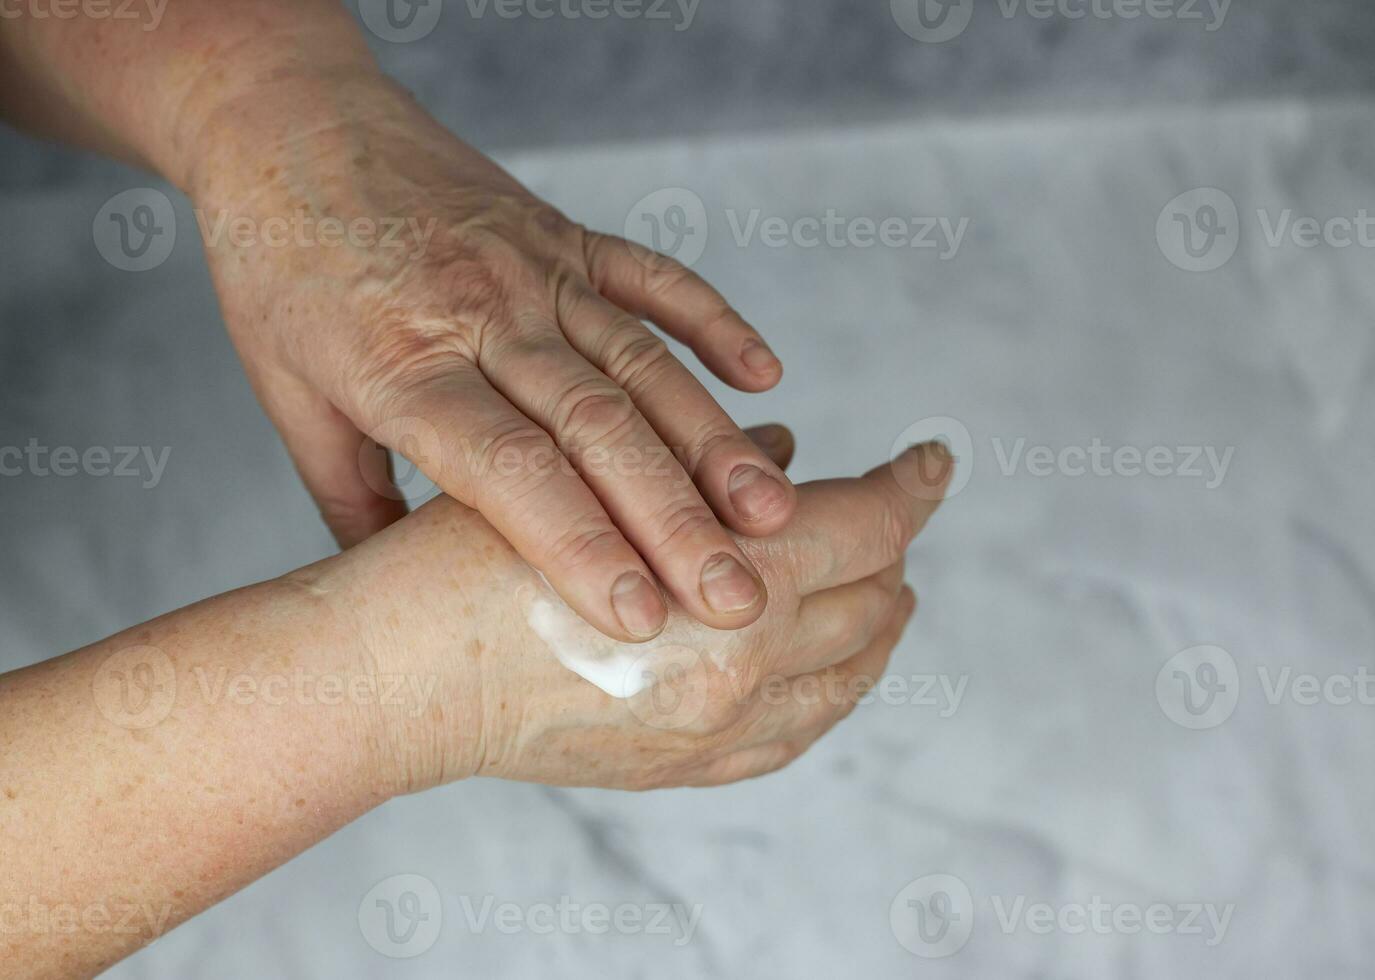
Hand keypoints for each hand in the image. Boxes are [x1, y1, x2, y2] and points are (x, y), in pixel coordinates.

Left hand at [189, 71, 794, 641]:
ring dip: (712, 441)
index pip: (506, 469)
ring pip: (641, 363)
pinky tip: (764, 376)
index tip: (638, 618)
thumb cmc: (280, 266)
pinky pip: (653, 277)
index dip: (577, 544)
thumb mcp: (287, 394)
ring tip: (773, 511)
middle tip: (735, 595)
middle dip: (673, 520)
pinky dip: (714, 322)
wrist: (289, 122)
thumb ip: (350, 498)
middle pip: (594, 426)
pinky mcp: (566, 234)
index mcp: (402, 366)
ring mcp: (535, 268)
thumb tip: (395, 590)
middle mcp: (483, 314)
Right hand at [313, 436, 950, 793]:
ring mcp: (723, 729)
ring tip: (879, 584)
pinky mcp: (686, 768)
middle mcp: (752, 664)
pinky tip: (830, 666)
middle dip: (892, 543)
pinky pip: (799, 734)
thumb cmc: (473, 562)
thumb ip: (707, 467)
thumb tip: (783, 455)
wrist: (399, 676)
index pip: (874, 520)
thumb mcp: (593, 479)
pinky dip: (833, 689)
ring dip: (876, 618)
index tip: (936, 458)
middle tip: (891, 510)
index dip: (915, 482)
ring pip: (852, 671)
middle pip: (875, 592)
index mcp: (739, 579)